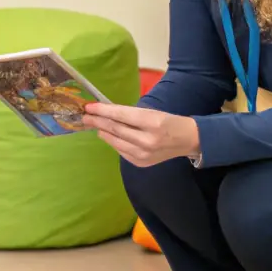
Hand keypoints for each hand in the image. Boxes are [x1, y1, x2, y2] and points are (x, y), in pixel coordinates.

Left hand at [83, 104, 199, 166]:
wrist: (187, 140)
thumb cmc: (168, 121)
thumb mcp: (152, 112)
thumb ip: (129, 114)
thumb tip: (105, 113)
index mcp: (152, 123)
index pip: (121, 115)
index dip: (103, 110)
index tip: (89, 107)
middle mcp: (147, 140)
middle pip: (115, 129)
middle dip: (97, 121)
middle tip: (85, 116)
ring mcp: (143, 154)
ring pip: (115, 141)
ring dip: (102, 132)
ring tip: (93, 125)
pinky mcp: (140, 163)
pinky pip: (120, 150)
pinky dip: (112, 142)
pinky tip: (107, 135)